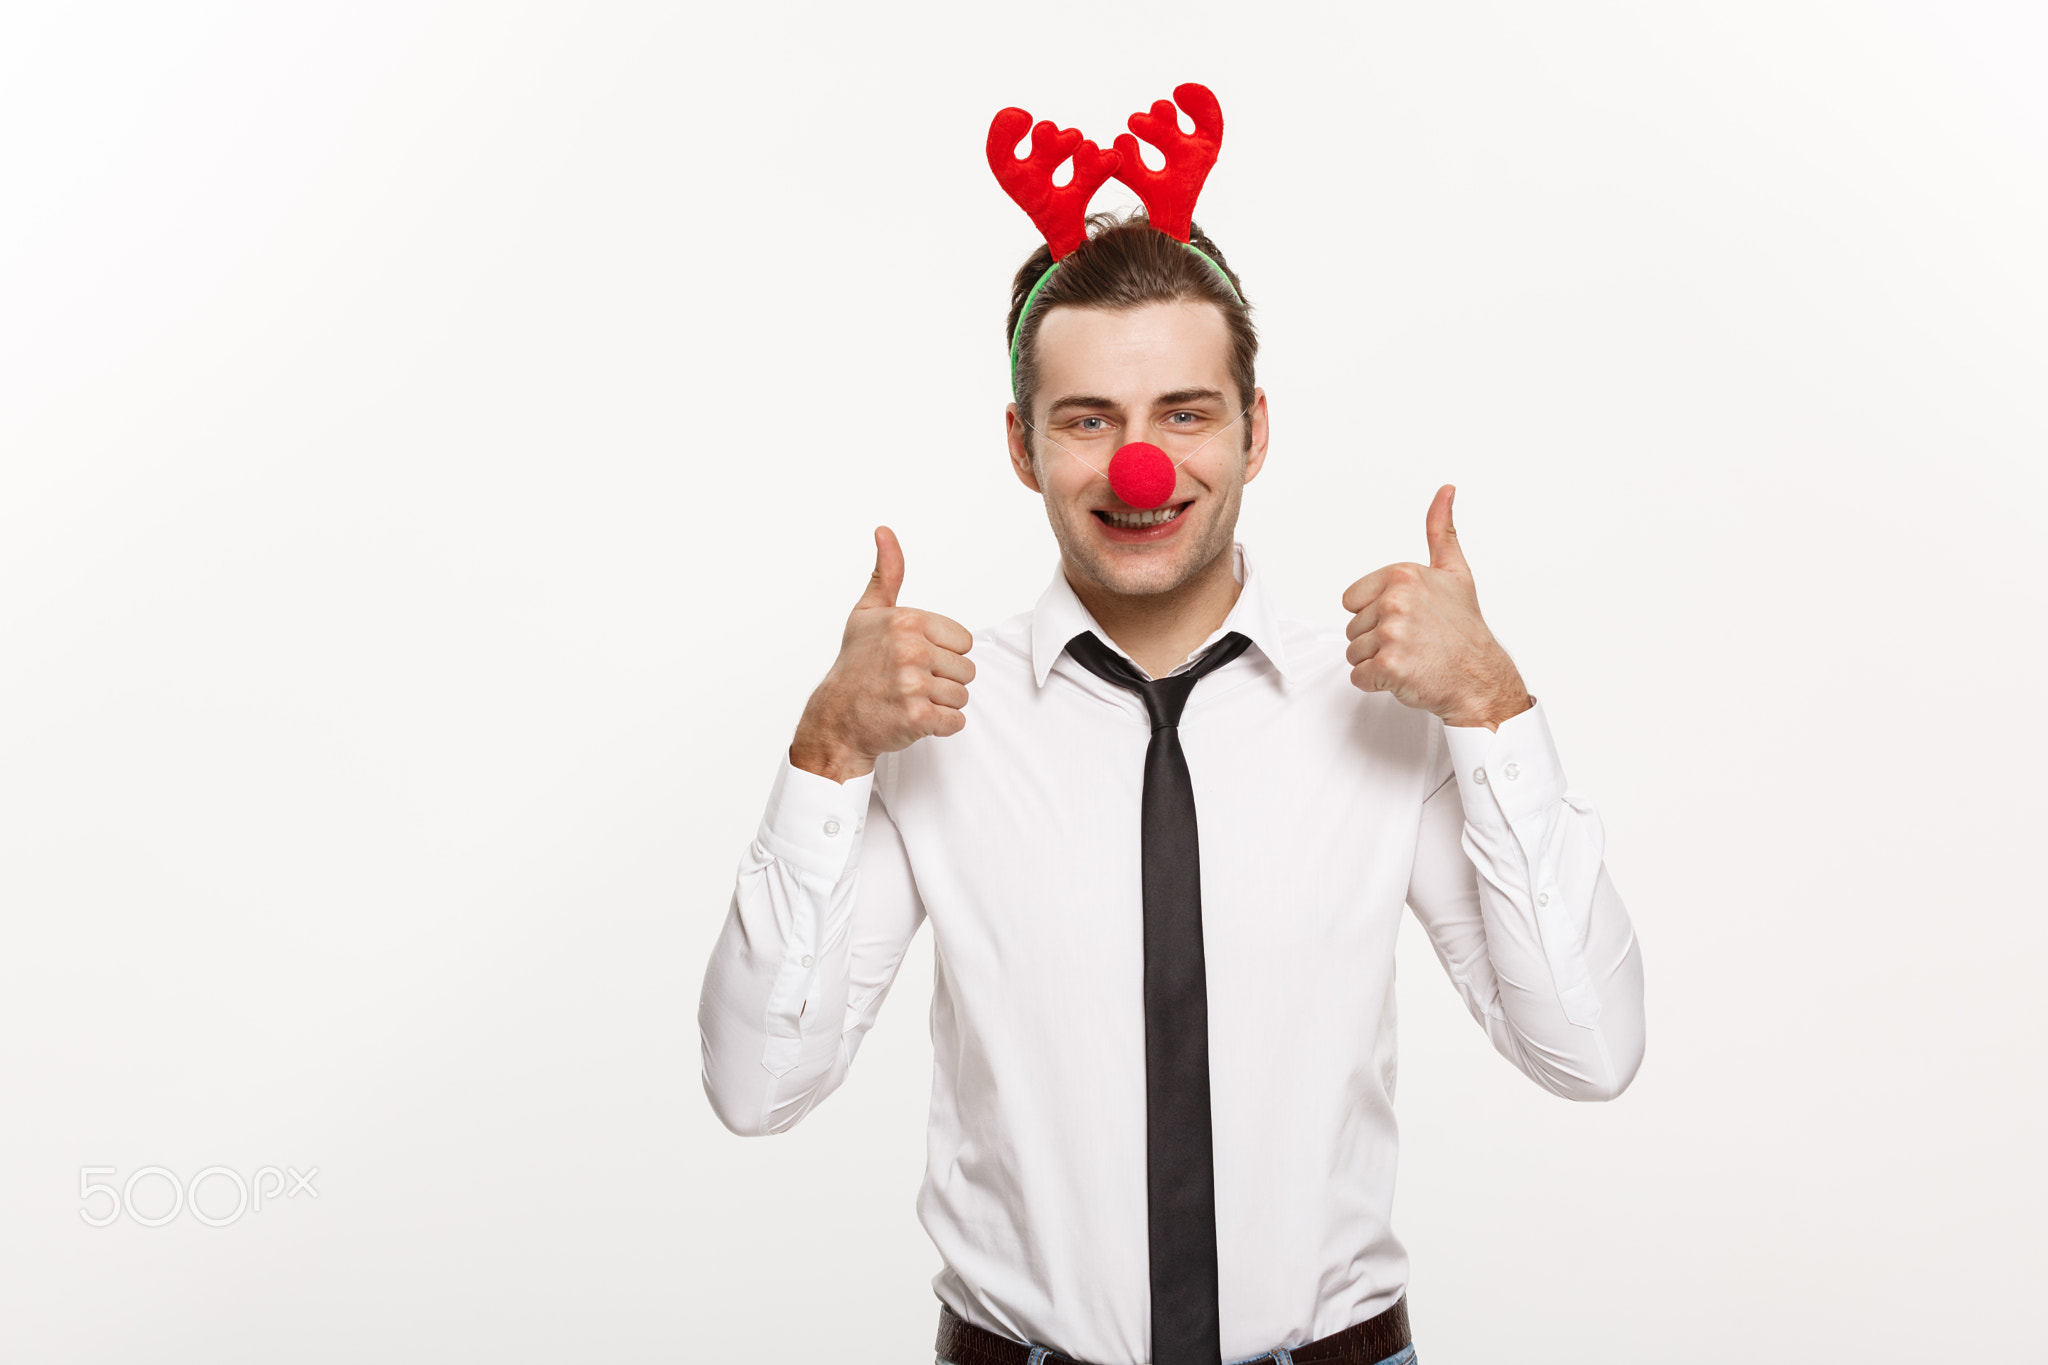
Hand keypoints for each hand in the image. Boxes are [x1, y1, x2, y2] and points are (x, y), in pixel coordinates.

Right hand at [789, 527, 974, 781]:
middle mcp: (911, 649)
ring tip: (909, 699)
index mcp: (907, 621)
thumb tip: (884, 531)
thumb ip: (887, 573)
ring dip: (941, 704)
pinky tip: (912, 717)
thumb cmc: (855, 666)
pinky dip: (940, 726)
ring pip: (962, 696)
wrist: (835, 719)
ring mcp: (913, 684)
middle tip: (909, 683)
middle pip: (967, 670)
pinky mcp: (917, 716)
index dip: (942, 654)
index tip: (912, 659)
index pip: (964, 641)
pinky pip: (956, 721)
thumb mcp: (868, 613)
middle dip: (943, 681)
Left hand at [1341, 486, 1531, 729]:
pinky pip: (1359, 676)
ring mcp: (1392, 633)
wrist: (1481, 677)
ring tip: (1412, 658)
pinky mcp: (1388, 665)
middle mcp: (1396, 600)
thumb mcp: (1455, 573)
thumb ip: (1441, 531)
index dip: (1375, 614)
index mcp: (1403, 575)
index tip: (1408, 619)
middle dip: (1378, 640)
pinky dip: (1377, 683)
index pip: (1352, 600)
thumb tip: (1446, 490)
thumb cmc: (1465, 630)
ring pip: (1354, 653)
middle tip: (1414, 642)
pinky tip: (1406, 674)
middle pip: (1353, 627)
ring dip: (1377, 662)